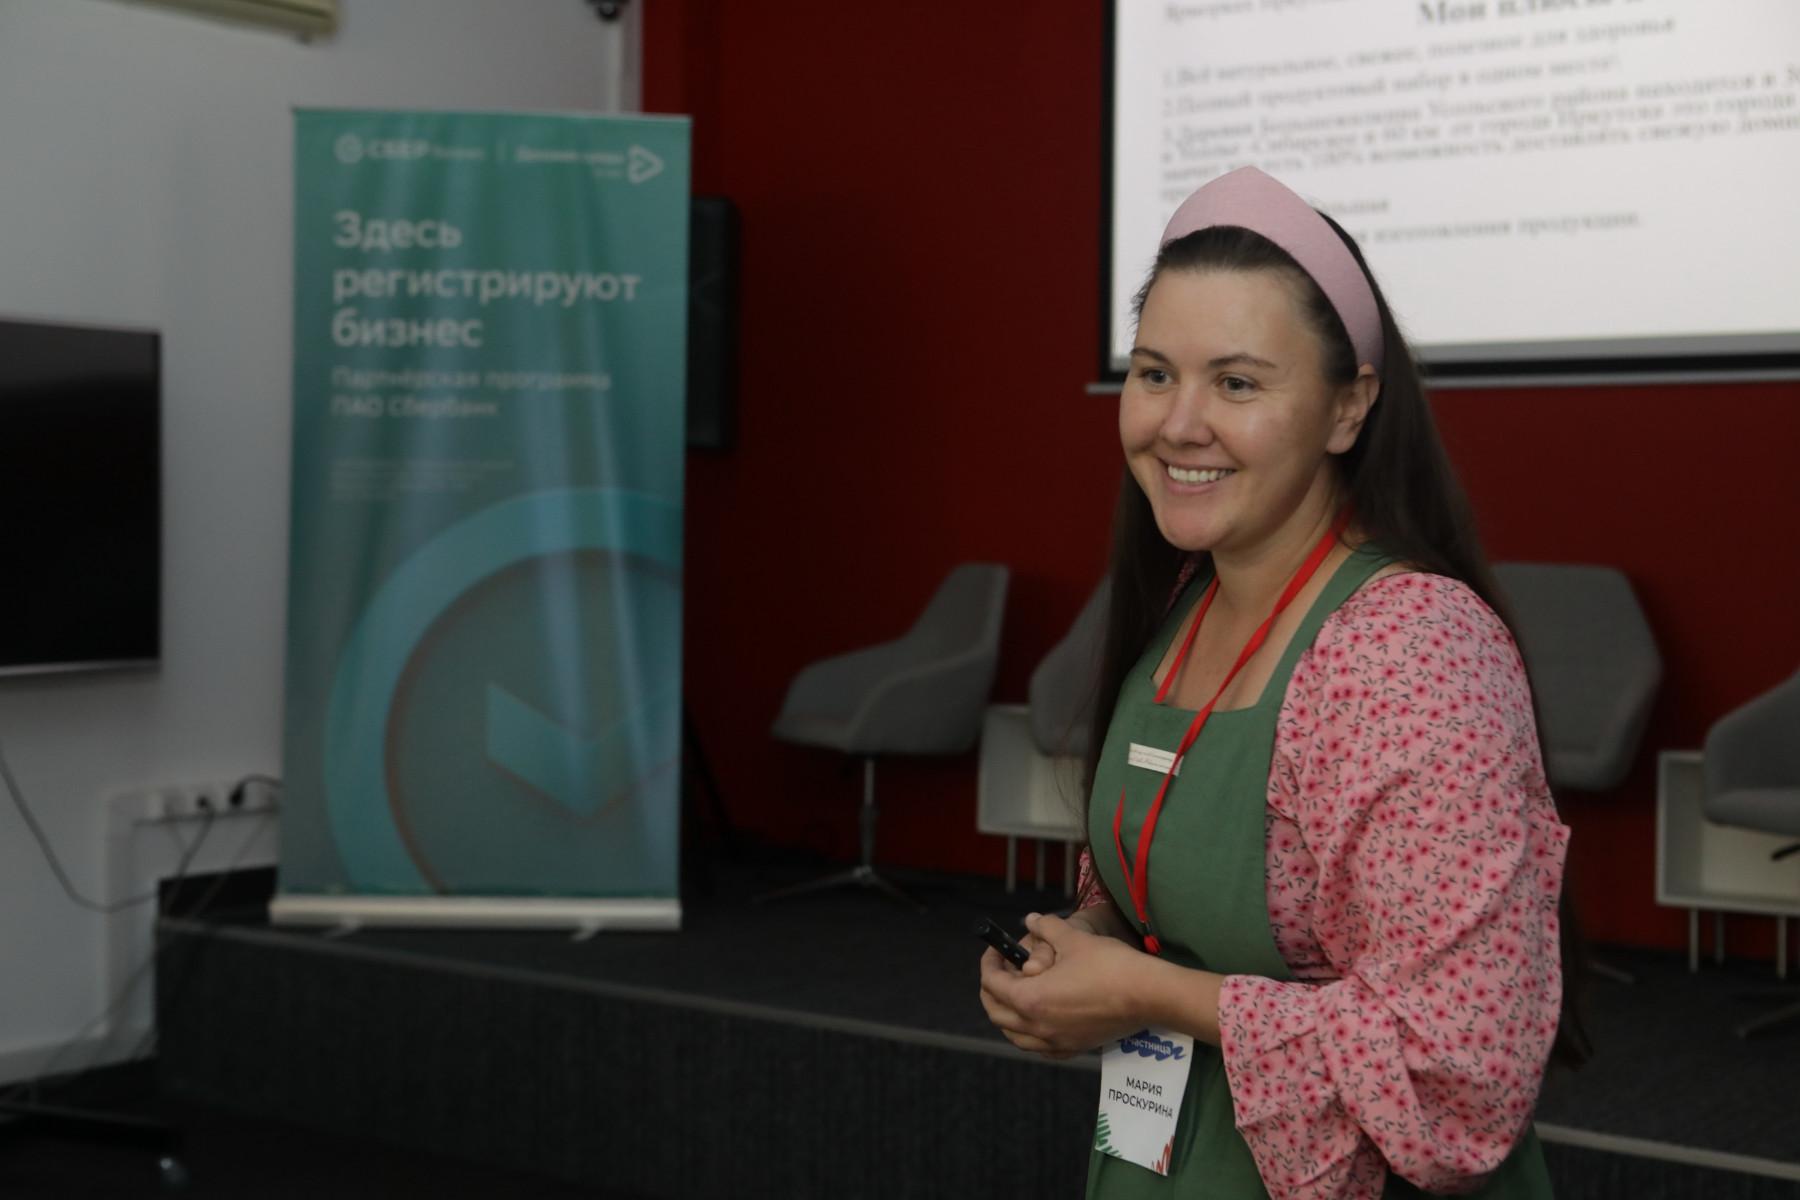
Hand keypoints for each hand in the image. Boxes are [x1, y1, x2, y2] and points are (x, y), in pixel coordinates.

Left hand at [978, 912, 1153, 1058]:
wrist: (1148, 995)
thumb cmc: (1109, 964)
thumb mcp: (1073, 938)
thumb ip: (1046, 927)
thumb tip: (1031, 920)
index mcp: (1031, 1000)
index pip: (993, 985)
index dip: (990, 963)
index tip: (997, 949)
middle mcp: (1038, 1027)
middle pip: (997, 1014)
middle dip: (992, 990)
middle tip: (1002, 969)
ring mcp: (1056, 1042)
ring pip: (1015, 1036)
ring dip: (1008, 1015)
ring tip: (1017, 993)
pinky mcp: (1074, 1048)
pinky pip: (1040, 1048)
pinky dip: (1030, 1035)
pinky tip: (1040, 1019)